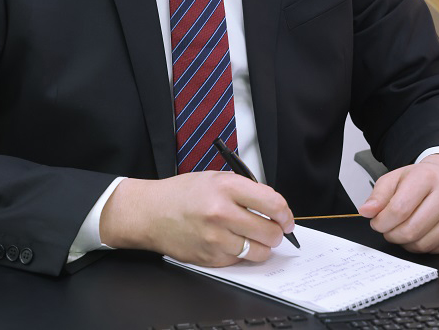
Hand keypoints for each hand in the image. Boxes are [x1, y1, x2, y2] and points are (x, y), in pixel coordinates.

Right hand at [99, 172, 294, 265]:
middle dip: (277, 232)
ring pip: (260, 251)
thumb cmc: (182, 194)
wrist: (152, 213)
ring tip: (255, 237)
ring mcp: (216, 238)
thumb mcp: (215, 178)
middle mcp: (222, 212)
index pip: (272, 203)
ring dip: (263, 246)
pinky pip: (241, 260)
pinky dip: (243, 253)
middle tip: (274, 229)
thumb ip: (245, 189)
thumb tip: (273, 206)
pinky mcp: (211, 258)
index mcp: (226, 187)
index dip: (285, 213)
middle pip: (270, 231)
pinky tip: (233, 242)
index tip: (286, 218)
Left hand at [358, 154, 438, 253]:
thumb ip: (378, 195)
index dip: (382, 222)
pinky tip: (418, 233)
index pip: (399, 209)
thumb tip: (366, 211)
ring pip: (423, 244)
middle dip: (392, 234)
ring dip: (405, 243)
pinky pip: (436, 250)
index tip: (375, 223)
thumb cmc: (419, 180)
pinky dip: (421, 246)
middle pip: (411, 230)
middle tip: (387, 229)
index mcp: (427, 177)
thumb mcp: (394, 179)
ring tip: (401, 230)